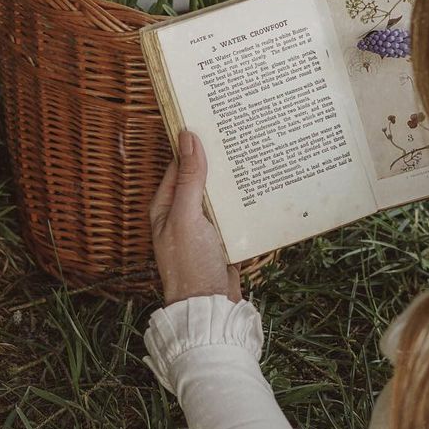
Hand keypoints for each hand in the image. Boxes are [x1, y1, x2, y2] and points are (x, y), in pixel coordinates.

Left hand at [150, 130, 241, 305]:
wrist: (209, 307)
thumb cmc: (190, 264)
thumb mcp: (187, 216)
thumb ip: (189, 178)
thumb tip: (188, 137)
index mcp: (166, 206)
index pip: (180, 165)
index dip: (195, 144)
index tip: (213, 121)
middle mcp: (183, 214)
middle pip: (203, 178)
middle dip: (220, 161)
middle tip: (241, 134)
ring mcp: (204, 228)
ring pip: (221, 196)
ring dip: (236, 182)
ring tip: (256, 156)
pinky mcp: (224, 240)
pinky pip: (235, 215)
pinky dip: (246, 204)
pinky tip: (262, 190)